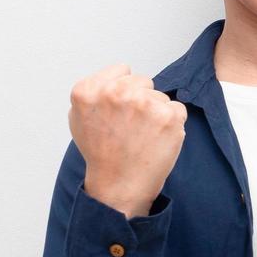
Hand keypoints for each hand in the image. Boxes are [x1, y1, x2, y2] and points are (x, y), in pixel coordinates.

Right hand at [68, 63, 187, 218]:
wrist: (119, 185)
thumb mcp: (79, 116)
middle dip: (140, 100)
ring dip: (156, 113)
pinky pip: (177, 109)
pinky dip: (172, 123)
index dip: (123, 90)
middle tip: (130, 126)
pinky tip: (157, 139)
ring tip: (142, 136)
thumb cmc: (102, 153)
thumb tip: (116, 76)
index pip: (122, 70)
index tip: (119, 110)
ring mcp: (144, 103)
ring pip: (160, 96)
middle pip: (143, 81)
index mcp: (90, 90)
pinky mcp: (169, 115)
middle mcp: (116, 92)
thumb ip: (95, 91)